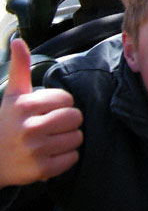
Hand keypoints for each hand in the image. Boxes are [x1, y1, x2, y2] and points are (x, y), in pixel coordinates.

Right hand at [0, 39, 82, 187]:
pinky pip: (72, 158)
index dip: (61, 104)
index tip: (48, 109)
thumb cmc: (7, 122)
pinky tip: (52, 154)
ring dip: (70, 139)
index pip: (67, 99)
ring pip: (77, 137)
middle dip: (69, 120)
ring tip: (53, 139)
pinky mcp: (40, 170)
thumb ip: (20, 66)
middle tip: (55, 125)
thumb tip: (17, 40)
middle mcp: (29, 127)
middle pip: (75, 117)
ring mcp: (35, 150)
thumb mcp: (13, 93)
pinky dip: (67, 157)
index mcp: (25, 106)